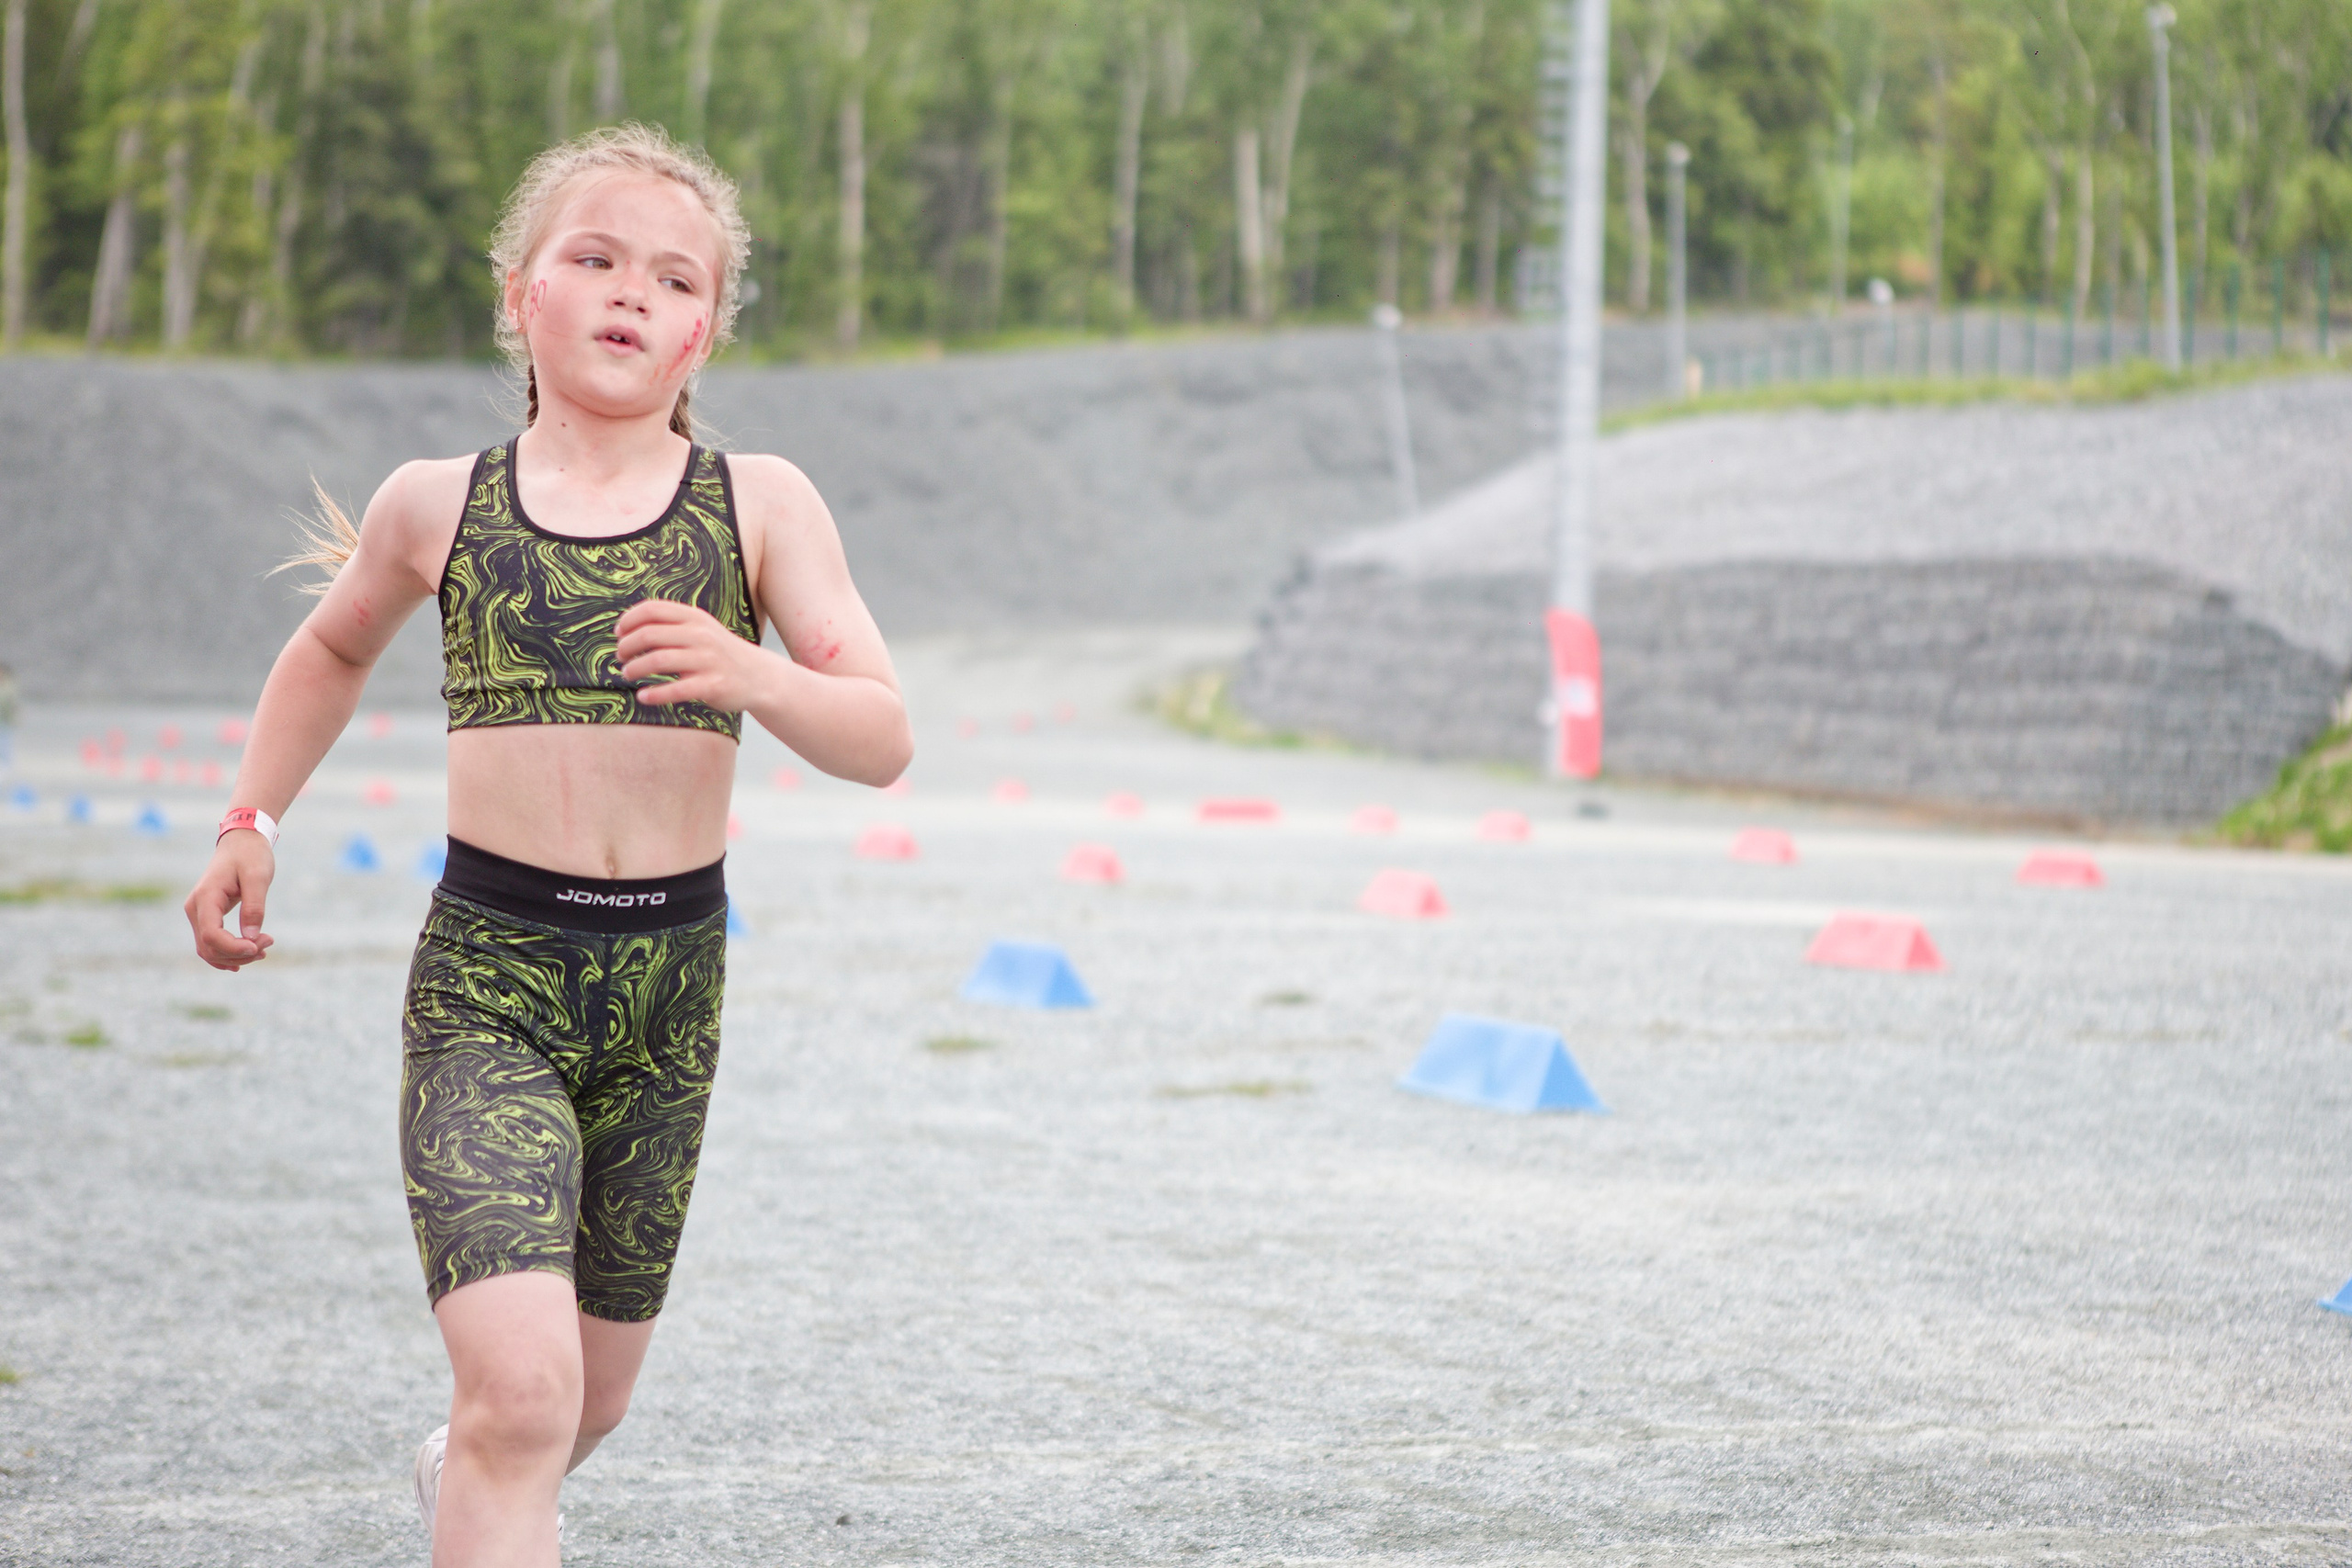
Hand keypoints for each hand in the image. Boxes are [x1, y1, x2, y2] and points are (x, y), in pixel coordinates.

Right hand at [185, 832, 276, 971]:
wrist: (241, 842)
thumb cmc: (251, 856)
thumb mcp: (258, 877)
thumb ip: (254, 906)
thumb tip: (252, 938)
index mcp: (206, 897)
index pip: (212, 936)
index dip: (235, 948)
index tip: (261, 945)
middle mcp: (195, 908)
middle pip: (209, 947)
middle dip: (240, 953)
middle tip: (268, 943)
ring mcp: (198, 913)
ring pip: (209, 949)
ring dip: (235, 956)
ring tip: (263, 950)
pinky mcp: (206, 916)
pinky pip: (210, 943)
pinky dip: (227, 953)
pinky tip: (245, 957)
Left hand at [615, 599, 769, 711]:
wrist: (758, 676)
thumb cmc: (719, 653)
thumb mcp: (701, 629)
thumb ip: (671, 624)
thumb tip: (627, 627)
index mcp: (695, 618)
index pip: (653, 609)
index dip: (629, 620)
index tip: (619, 634)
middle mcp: (701, 635)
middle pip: (649, 635)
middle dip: (627, 647)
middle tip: (621, 657)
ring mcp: (708, 660)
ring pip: (657, 661)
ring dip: (635, 668)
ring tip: (628, 674)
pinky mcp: (712, 685)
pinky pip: (675, 690)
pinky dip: (654, 695)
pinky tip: (643, 697)